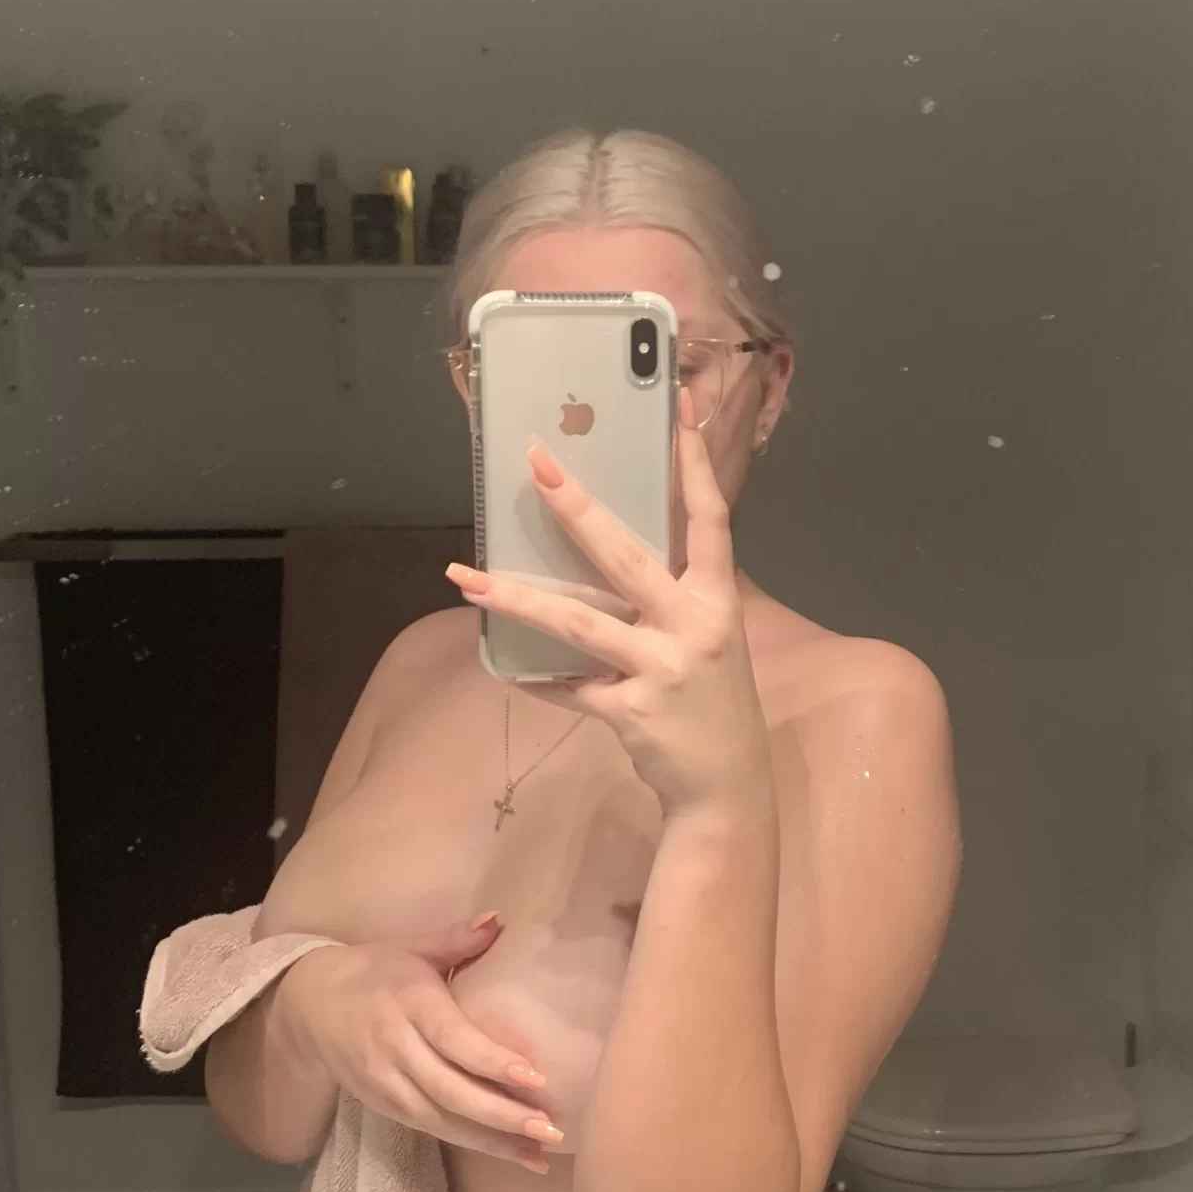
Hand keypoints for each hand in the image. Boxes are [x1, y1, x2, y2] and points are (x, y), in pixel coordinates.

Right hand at [270, 914, 561, 1171]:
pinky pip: (433, 1129)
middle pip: (449, 1090)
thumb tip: (500, 919)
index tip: (533, 1077)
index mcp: (407, 1003)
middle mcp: (395, 1048)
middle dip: (501, 1115)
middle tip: (549, 1129)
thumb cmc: (372, 971)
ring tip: (539, 1153)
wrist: (306, 1006)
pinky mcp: (384, 1106)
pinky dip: (473, 1143)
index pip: (451, 1038)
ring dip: (492, 1140)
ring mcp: (386, 1083)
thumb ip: (456, 940)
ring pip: (442, 1120)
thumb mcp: (410, 947)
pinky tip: (513, 1154)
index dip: (491, 1061)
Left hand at [446, 394, 772, 817]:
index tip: (674, 407)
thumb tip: (602, 545)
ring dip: (517, 599)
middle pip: (626, 555)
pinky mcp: (631, 712)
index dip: (693, 461)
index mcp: (718, 598)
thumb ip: (670, 592)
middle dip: (576, 506)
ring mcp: (663, 669)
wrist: (728, 784)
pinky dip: (536, 677)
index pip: (709, 516)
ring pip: (579, 623)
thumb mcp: (708, 635)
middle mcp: (695, 626)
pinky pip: (568, 686)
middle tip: (535, 463)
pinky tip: (504, 666)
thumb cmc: (712, 697)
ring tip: (465, 576)